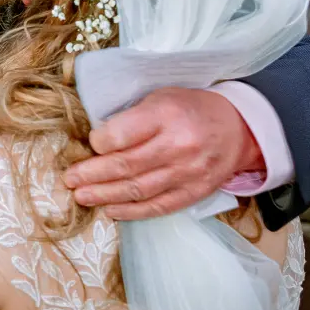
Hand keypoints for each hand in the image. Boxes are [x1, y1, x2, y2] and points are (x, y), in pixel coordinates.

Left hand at [63, 87, 262, 220]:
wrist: (239, 128)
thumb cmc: (189, 109)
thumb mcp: (160, 98)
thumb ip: (131, 118)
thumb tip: (96, 142)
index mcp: (166, 114)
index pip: (123, 134)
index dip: (99, 143)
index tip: (89, 145)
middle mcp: (178, 145)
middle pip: (126, 166)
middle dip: (92, 175)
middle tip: (70, 179)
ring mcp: (188, 172)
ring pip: (138, 190)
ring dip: (105, 196)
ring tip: (81, 196)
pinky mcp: (195, 192)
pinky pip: (158, 207)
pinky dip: (132, 212)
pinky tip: (111, 211)